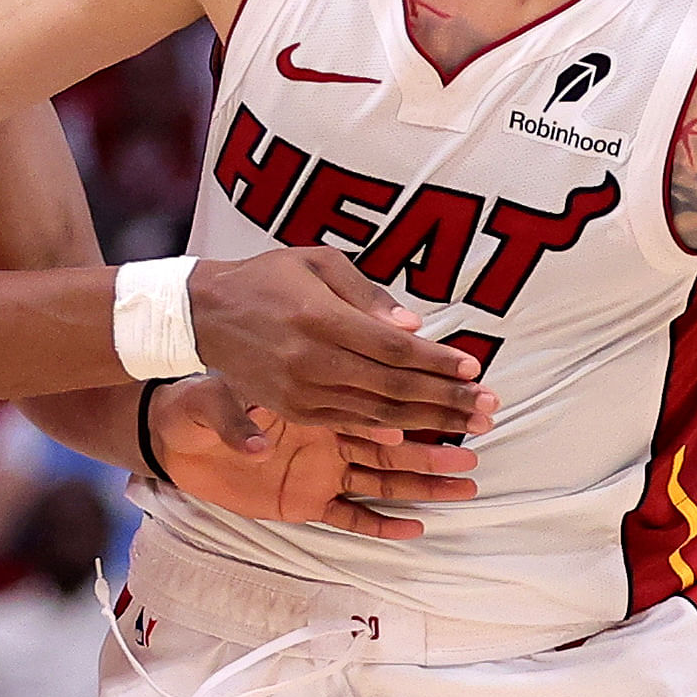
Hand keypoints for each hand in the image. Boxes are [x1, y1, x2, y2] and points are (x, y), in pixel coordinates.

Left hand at [150, 377, 478, 537]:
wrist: (175, 435)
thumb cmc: (198, 406)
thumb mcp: (214, 400)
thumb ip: (236, 415)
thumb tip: (255, 430)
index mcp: (316, 405)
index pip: (372, 407)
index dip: (412, 407)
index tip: (453, 404)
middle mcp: (327, 439)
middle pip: (393, 445)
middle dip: (437, 446)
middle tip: (479, 444)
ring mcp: (321, 472)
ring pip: (383, 480)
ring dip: (424, 483)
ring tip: (466, 484)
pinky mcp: (306, 502)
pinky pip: (350, 517)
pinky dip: (380, 524)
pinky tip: (415, 528)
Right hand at [185, 249, 495, 433]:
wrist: (205, 313)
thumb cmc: (270, 278)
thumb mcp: (317, 262)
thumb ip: (366, 294)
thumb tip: (413, 325)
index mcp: (320, 318)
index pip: (394, 347)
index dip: (437, 361)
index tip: (475, 368)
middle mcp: (311, 361)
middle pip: (393, 387)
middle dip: (447, 399)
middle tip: (490, 407)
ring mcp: (299, 391)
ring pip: (376, 413)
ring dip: (427, 421)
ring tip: (469, 426)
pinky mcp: (292, 409)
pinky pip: (348, 424)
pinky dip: (385, 431)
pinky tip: (418, 434)